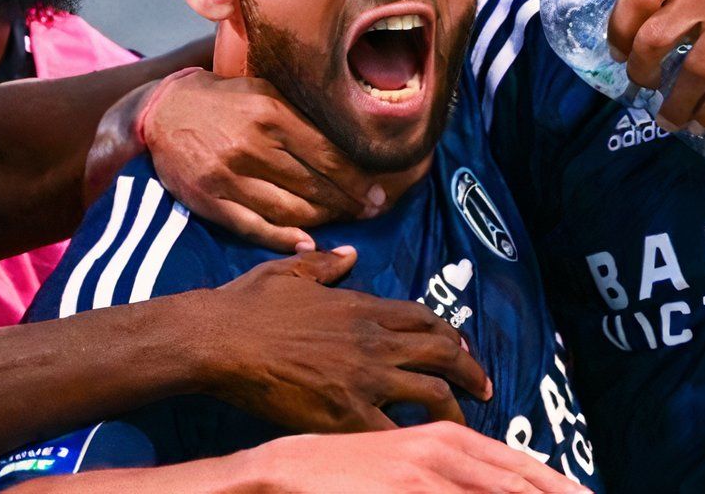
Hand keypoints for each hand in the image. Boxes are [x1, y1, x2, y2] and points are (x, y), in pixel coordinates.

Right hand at [141, 71, 383, 251]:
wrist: (162, 111)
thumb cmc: (225, 100)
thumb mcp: (266, 91)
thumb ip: (302, 117)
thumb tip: (351, 144)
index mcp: (271, 113)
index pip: (327, 155)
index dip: (357, 180)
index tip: (378, 195)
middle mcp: (251, 146)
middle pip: (313, 184)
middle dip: (347, 203)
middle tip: (369, 213)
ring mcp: (228, 176)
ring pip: (289, 209)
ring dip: (322, 220)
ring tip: (342, 221)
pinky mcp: (210, 200)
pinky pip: (254, 227)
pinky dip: (284, 239)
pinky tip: (307, 243)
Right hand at [194, 246, 493, 433]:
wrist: (218, 339)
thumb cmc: (247, 305)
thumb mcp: (291, 270)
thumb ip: (326, 264)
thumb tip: (349, 254)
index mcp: (364, 307)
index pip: (425, 320)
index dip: (451, 336)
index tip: (463, 350)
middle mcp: (374, 340)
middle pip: (443, 354)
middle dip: (471, 371)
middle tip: (486, 388)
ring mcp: (364, 377)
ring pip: (432, 393)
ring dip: (455, 409)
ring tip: (463, 426)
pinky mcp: (344, 412)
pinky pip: (393, 430)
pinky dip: (411, 440)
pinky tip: (418, 450)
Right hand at [239, 425, 590, 493]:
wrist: (286, 469)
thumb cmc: (347, 469)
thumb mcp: (408, 460)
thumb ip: (452, 472)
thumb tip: (497, 485)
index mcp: (451, 438)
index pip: (522, 467)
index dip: (560, 487)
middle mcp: (445, 451)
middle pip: (519, 483)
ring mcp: (424, 476)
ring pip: (495, 493)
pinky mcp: (403, 492)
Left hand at [607, 0, 704, 130]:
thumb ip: (668, 7)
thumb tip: (630, 55)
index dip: (619, 30)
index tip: (620, 56)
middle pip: (655, 37)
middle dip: (642, 71)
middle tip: (645, 87)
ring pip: (694, 71)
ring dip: (677, 105)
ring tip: (670, 121)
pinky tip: (702, 122)